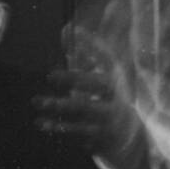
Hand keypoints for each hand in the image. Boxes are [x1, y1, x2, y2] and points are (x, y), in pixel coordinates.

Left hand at [34, 25, 147, 168]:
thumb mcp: (100, 78)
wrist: (133, 139)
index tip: (72, 31)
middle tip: (50, 75)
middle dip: (74, 78)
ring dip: (59, 105)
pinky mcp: (102, 137)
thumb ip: (84, 56)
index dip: (92, 45)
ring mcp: (110, 117)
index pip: (107, 58)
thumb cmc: (108, 101)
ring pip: (84, 108)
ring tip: (36, 101)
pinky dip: (60, 128)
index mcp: (115, 80)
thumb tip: (68, 29)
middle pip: (98, 84)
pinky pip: (79, 132)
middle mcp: (117, 96)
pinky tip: (42, 124)